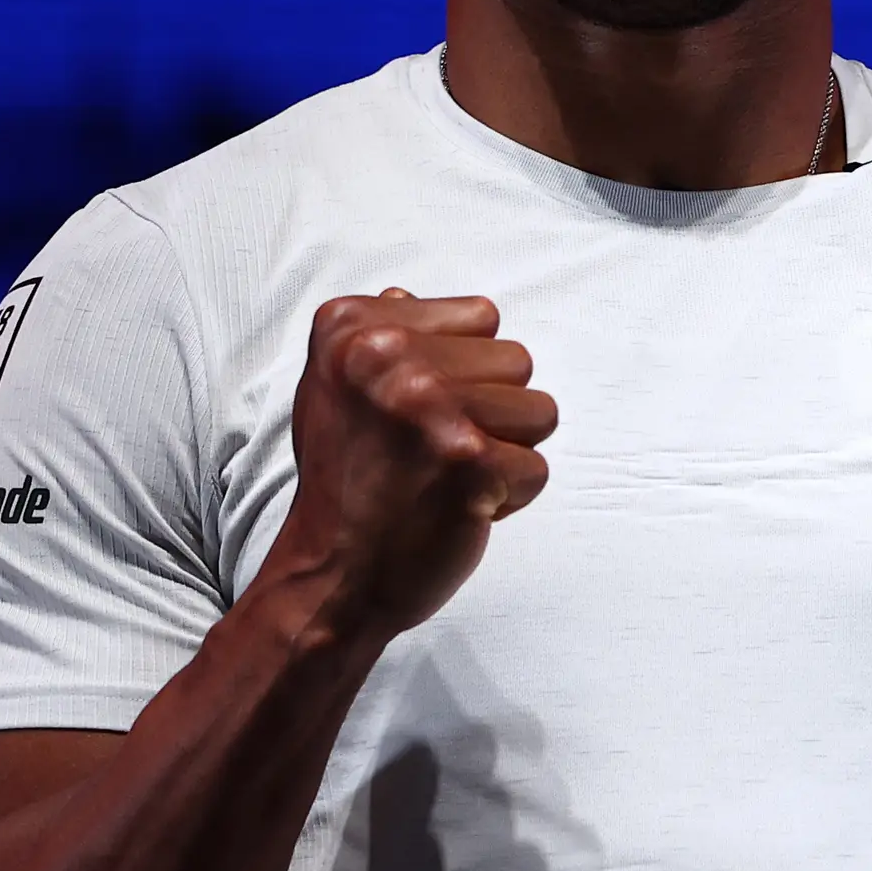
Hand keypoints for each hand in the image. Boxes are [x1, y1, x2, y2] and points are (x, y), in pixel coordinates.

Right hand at [262, 290, 556, 643]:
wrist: (331, 575)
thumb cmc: (346, 483)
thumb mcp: (333, 391)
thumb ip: (376, 339)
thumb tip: (408, 296)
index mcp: (353, 327)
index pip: (481, 317)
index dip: (464, 371)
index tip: (413, 414)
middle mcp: (388, 358)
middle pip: (517, 361)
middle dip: (492, 411)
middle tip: (432, 452)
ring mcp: (429, 409)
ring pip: (540, 412)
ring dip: (506, 452)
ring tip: (446, 477)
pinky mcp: (468, 463)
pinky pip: (537, 468)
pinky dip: (509, 498)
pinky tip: (457, 508)